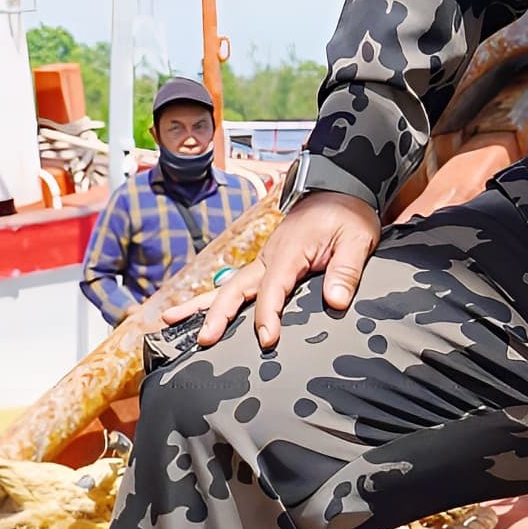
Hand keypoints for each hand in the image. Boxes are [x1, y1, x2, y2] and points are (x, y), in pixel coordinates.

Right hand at [197, 192, 381, 351]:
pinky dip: (215, 299)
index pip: (273, 288)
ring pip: (228, 285)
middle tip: (203, 339)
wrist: (338, 189)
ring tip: (170, 322)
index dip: (268, 315)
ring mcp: (264, 260)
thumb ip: (346, 271)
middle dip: (217, 314)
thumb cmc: (347, 213)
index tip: (267, 339)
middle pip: (236, 287)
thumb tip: (336, 300)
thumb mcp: (357, 239)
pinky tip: (197, 313)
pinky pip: (238, 284)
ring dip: (200, 305)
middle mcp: (269, 256)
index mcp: (289, 251)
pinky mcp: (266, 264)